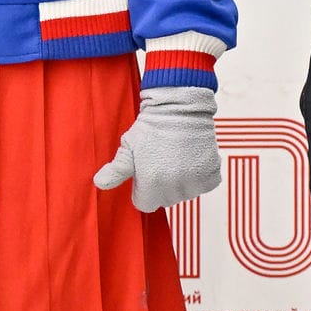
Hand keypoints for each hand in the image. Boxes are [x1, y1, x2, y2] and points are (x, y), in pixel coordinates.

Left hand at [93, 85, 220, 212]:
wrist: (181, 106)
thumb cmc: (152, 127)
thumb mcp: (128, 148)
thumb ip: (115, 171)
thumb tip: (99, 184)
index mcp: (151, 182)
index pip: (145, 204)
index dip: (144, 189)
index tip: (147, 173)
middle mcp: (174, 184)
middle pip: (166, 200)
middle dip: (163, 186)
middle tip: (164, 162)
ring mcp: (195, 179)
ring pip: (186, 194)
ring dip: (183, 182)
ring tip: (179, 159)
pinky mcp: (211, 171)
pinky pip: (205, 185)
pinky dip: (202, 176)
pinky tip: (193, 160)